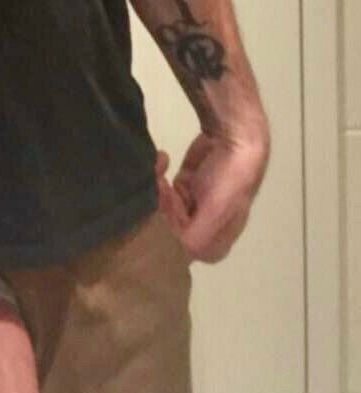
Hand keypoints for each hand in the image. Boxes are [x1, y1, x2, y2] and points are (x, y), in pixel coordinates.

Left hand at [154, 117, 269, 262]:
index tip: (161, 210)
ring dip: (156, 188)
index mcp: (215, 241)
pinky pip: (163, 187)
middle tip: (158, 185)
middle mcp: (203, 226)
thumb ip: (196, 237)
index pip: (181, 251)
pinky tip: (163, 158)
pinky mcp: (185, 183)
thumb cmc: (229, 181)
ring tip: (158, 171)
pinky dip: (158, 173)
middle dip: (158, 206)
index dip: (167, 233)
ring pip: (162, 207)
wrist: (235, 139)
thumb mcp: (216, 212)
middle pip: (168, 228)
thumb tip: (176, 253)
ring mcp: (193, 204)